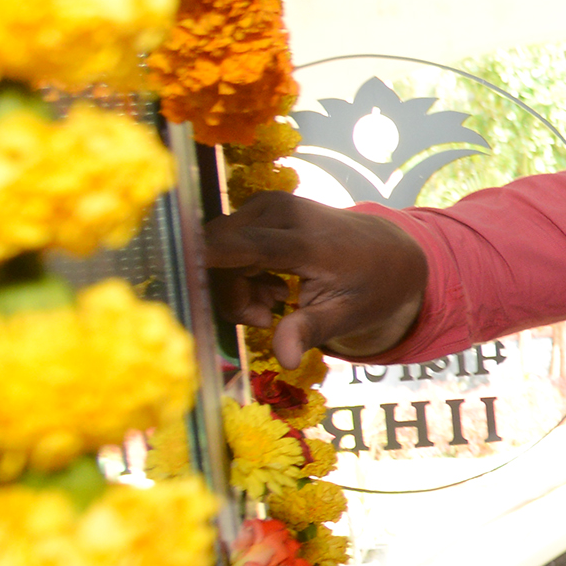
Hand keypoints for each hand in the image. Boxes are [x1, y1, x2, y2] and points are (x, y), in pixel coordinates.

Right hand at [203, 193, 432, 365]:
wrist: (389, 250)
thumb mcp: (347, 317)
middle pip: (220, 256)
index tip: (175, 272)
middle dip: (230, 295)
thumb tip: (284, 360)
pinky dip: (240, 270)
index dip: (204, 258)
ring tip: (276, 302)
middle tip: (266, 318)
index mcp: (308, 242)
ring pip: (218, 250)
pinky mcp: (258, 206)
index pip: (244, 245)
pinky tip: (272, 285)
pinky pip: (227, 242)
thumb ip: (310, 332)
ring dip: (236, 286)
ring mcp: (267, 205)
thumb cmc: (369, 287)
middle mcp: (281, 213)